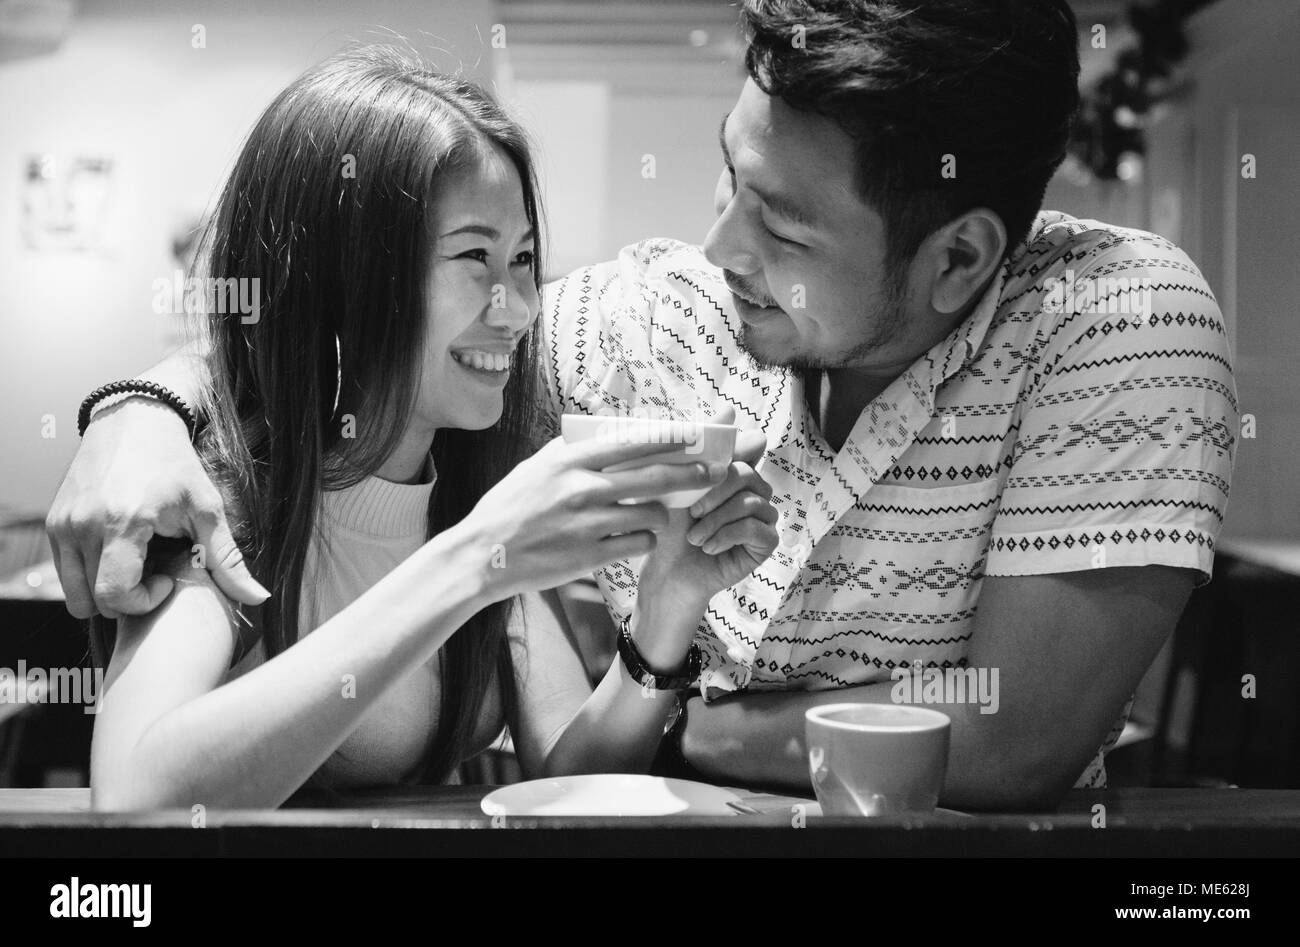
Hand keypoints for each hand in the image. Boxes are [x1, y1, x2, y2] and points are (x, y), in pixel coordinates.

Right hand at [45, 397, 269, 618]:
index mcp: (122, 522)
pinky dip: (90, 576)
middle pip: (93, 600)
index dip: (143, 601)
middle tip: (154, 573)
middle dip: (127, 599)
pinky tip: (120, 554)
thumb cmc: (175, 464)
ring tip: (137, 565)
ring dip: (105, 591)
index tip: (167, 580)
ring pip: (74, 593)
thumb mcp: (207, 508)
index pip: (114, 594)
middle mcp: (83, 525)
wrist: (135, 421)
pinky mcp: (54, 523)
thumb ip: (228, 559)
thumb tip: (260, 598)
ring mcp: (62, 524)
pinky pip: (64, 574)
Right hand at [463, 434, 725, 600]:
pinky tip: (640, 538)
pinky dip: (646, 540)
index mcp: (569, 460)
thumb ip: (571, 452)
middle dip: (690, 475)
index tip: (694, 436)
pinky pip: (639, 544)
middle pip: (655, 477)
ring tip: (661, 514)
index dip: (670, 438)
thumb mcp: (535, 468)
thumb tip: (607, 435)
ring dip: (664, 514)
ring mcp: (589, 523)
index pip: (633, 442)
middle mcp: (582, 488)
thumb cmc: (508, 508)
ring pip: (652, 514)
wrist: (482, 556)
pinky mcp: (592, 556)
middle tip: (710, 473)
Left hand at [639, 409, 777, 602]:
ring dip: (715, 520)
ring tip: (695, 537)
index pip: (740, 451)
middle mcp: (754, 492)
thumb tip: (731, 408)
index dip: (723, 461)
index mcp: (735, 474)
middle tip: (692, 514)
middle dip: (714, 493)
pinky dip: (726, 537)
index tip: (703, 477)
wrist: (666, 573)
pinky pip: (756, 528)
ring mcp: (764, 517)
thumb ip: (702, 448)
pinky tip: (708, 548)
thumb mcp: (678, 483)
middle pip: (746, 474)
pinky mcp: (767, 543)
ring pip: (751, 502)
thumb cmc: (669, 528)